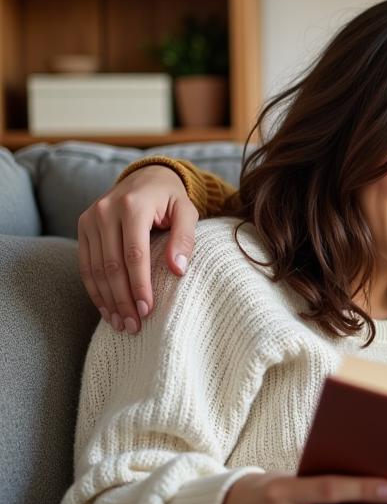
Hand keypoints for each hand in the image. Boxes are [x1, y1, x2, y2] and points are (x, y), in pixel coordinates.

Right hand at [77, 165, 197, 332]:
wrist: (146, 177)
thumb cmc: (171, 199)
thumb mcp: (187, 211)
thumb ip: (184, 238)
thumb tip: (178, 271)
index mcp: (133, 206)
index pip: (134, 254)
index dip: (139, 285)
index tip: (147, 310)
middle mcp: (105, 211)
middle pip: (112, 265)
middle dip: (122, 299)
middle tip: (133, 326)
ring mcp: (90, 219)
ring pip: (96, 268)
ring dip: (107, 300)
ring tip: (120, 324)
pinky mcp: (83, 227)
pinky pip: (85, 264)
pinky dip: (95, 289)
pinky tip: (106, 309)